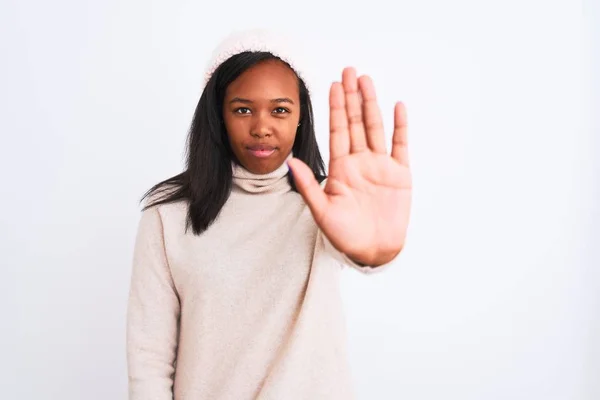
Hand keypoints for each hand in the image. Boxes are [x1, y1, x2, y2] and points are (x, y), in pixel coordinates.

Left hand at [288, 67, 411, 266]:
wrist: (372, 252)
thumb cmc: (344, 236)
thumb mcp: (322, 211)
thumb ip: (308, 185)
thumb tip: (290, 161)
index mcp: (340, 168)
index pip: (337, 131)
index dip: (336, 108)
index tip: (333, 85)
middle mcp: (359, 162)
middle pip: (355, 122)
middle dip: (352, 97)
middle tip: (349, 71)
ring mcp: (380, 166)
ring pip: (375, 128)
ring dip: (372, 104)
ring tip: (367, 81)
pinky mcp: (400, 174)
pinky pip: (400, 145)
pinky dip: (400, 126)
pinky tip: (397, 107)